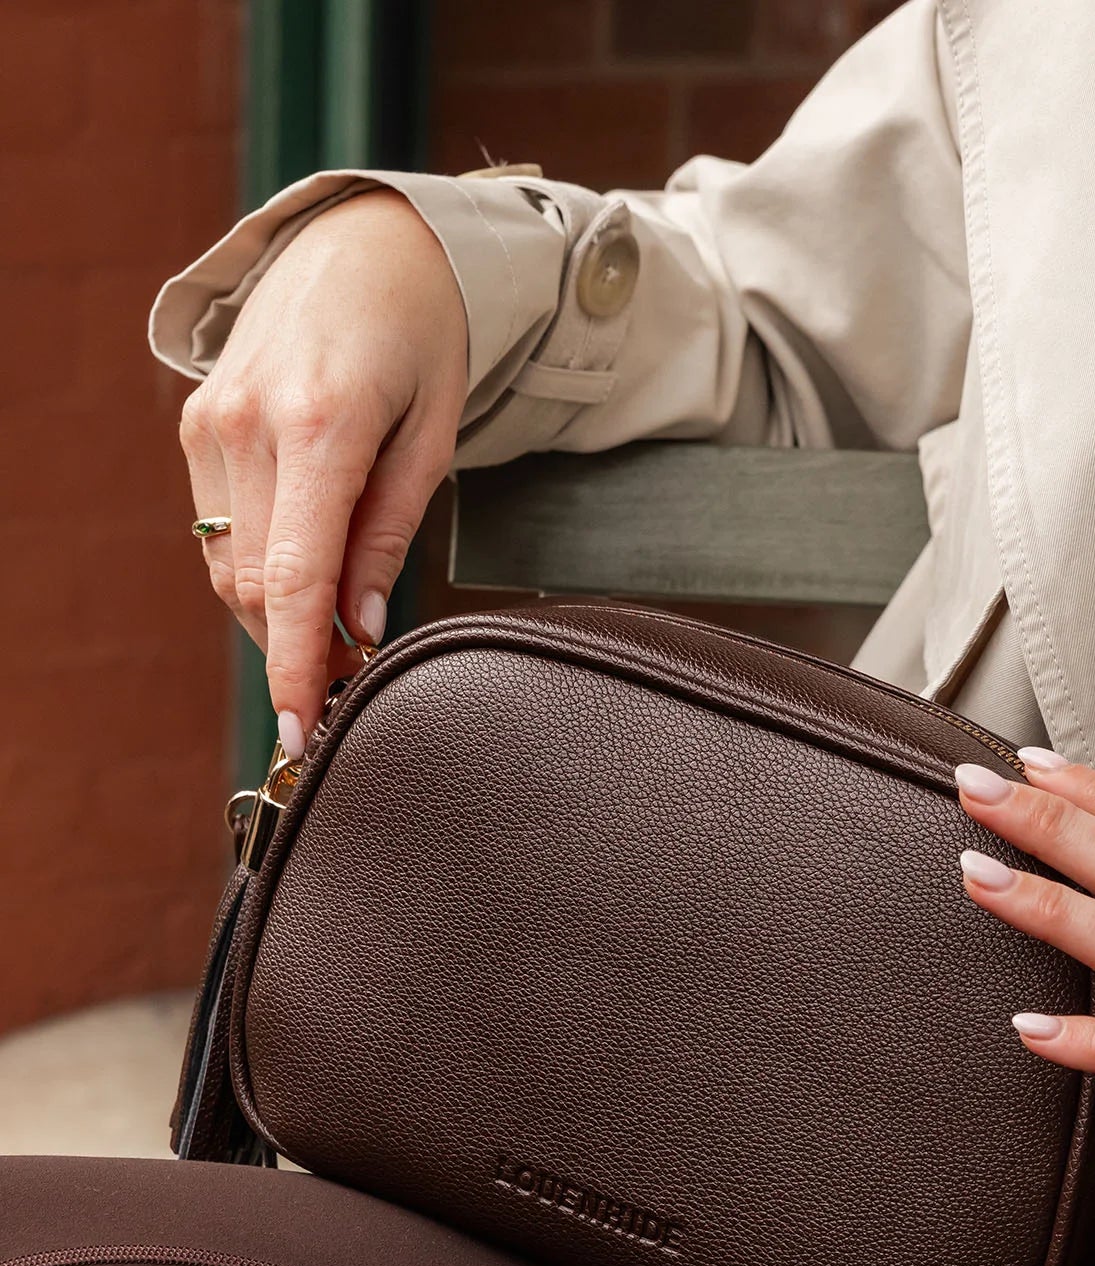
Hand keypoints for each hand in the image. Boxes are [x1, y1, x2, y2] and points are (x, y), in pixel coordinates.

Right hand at [178, 190, 468, 752]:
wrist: (366, 242)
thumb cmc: (422, 337)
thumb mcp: (433, 438)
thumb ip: (389, 537)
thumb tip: (363, 629)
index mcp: (320, 425)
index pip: (293, 580)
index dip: (295, 665)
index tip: (299, 730)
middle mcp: (250, 422)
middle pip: (254, 586)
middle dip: (296, 650)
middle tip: (350, 681)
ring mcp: (212, 419)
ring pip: (228, 565)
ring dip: (276, 617)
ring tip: (337, 633)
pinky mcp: (198, 421)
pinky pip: (219, 528)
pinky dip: (258, 570)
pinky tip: (306, 574)